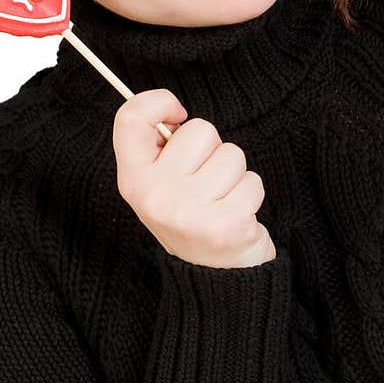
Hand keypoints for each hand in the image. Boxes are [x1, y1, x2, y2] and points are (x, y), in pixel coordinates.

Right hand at [113, 88, 276, 267]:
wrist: (214, 280)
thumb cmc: (191, 218)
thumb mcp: (157, 185)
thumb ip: (158, 148)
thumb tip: (172, 111)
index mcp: (132, 180)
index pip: (130, 118)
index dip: (157, 102)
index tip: (177, 115)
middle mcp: (154, 195)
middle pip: (199, 130)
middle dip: (212, 150)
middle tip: (205, 184)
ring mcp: (189, 211)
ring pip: (232, 154)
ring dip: (235, 175)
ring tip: (221, 201)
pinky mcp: (224, 226)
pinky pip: (252, 181)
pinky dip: (251, 195)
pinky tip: (236, 216)